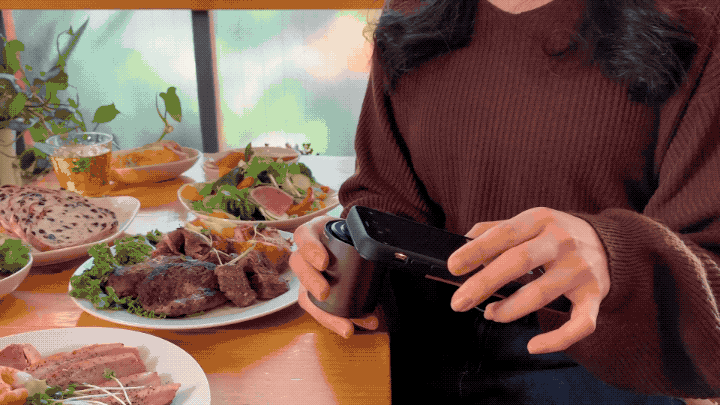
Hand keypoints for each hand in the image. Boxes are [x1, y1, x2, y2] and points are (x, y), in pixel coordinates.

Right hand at [290, 215, 378, 337]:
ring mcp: (307, 277)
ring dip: (325, 315)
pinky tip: (353, 328)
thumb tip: (389, 252)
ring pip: (305, 296)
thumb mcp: (351, 229)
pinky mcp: (313, 295)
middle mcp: (304, 256)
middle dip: (312, 283)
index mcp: (312, 233)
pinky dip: (337, 322)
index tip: (324, 262)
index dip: (311, 250)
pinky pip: (320, 311)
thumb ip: (364, 236)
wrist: (348, 242)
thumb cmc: (348, 236)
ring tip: (346, 327)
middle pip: (298, 267)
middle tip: (325, 292)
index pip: (303, 236)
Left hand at [447, 207, 609, 353]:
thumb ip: (495, 230)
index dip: (476, 250)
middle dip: (484, 284)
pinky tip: (533, 346)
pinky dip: (556, 340)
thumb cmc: (555, 236)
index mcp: (540, 220)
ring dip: (509, 309)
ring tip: (490, 313)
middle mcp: (562, 241)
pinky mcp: (595, 295)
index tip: (453, 267)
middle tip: (459, 302)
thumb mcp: (528, 222)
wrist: (611, 244)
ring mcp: (580, 269)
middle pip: (518, 262)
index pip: (504, 234)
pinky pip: (579, 324)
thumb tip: (462, 244)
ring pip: (541, 294)